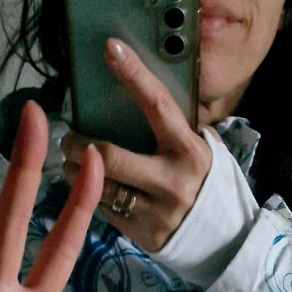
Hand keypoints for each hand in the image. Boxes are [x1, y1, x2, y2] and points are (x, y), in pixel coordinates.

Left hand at [61, 38, 217, 254]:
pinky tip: (86, 187)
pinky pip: (106, 211)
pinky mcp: (143, 235)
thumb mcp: (203, 151)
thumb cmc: (206, 184)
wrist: (224, 241)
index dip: (133, 76)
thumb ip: (176, 130)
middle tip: (66, 138)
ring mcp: (156, 211)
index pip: (157, 105)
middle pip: (111, 157)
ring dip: (75, 172)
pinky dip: (90, 196)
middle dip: (79, 145)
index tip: (110, 50)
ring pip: (101, 186)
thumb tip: (143, 95)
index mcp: (188, 149)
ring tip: (68, 162)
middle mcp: (172, 180)